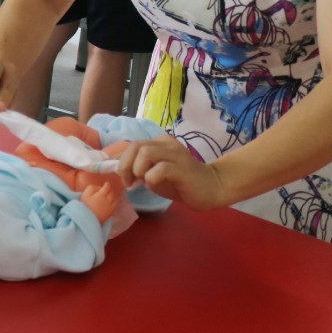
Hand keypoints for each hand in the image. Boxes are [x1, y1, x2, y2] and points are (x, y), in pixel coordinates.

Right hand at [79, 180, 118, 223]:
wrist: (87, 218)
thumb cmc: (85, 205)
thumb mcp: (86, 193)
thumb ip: (93, 188)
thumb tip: (99, 188)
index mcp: (102, 195)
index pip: (107, 187)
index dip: (107, 184)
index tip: (106, 183)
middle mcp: (108, 200)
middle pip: (112, 193)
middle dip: (110, 190)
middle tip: (107, 189)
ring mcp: (110, 207)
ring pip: (115, 199)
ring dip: (113, 196)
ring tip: (110, 195)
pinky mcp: (111, 213)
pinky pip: (115, 206)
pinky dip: (114, 202)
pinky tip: (111, 202)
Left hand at [112, 136, 229, 210]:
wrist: (212, 189)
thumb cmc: (181, 183)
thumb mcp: (155, 174)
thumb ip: (140, 169)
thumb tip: (119, 170)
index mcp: (159, 143)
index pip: (131, 144)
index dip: (119, 159)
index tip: (119, 175)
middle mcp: (166, 144)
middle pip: (135, 145)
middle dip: (125, 165)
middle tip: (129, 182)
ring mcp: (175, 154)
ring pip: (145, 152)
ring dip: (137, 170)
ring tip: (142, 182)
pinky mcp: (182, 168)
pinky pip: (159, 169)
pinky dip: (151, 179)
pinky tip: (155, 185)